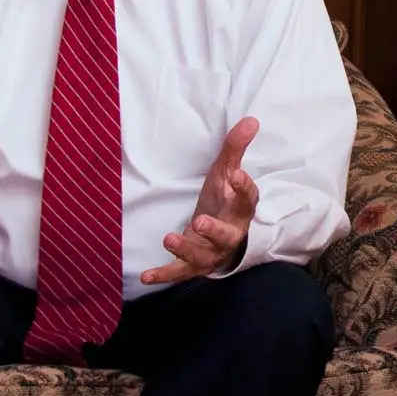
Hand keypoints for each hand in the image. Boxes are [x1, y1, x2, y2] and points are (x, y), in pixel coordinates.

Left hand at [143, 117, 258, 283]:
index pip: (248, 200)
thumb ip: (234, 150)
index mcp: (240, 211)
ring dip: (186, 249)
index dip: (243, 188)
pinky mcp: (193, 266)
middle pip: (227, 235)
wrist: (221, 241)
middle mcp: (230, 235)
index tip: (235, 175)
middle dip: (214, 229)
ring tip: (168, 238)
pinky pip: (179, 273)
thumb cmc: (223, 202)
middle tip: (200, 220)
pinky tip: (146, 276)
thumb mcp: (226, 174)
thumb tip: (250, 120)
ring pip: (203, 256)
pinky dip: (164, 275)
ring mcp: (211, 253)